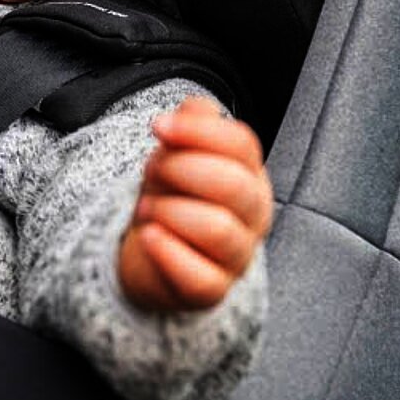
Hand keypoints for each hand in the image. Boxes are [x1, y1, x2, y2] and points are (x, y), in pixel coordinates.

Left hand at [118, 95, 273, 312]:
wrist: (155, 253)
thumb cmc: (174, 197)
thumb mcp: (179, 152)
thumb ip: (192, 123)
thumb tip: (193, 109)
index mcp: (251, 174)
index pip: (242, 144)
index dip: (197, 130)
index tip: (158, 127)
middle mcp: (254, 215)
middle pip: (233, 184)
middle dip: (181, 170)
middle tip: (152, 172)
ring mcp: (238, 255)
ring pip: (217, 229)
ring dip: (168, 210)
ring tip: (146, 209)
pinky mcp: (214, 290)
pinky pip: (199, 276)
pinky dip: (167, 252)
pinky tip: (149, 236)